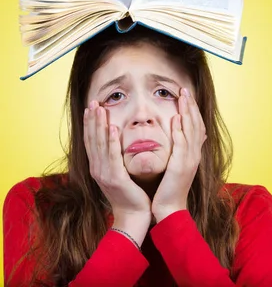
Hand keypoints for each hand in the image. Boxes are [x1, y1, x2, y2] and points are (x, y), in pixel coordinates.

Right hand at [84, 101, 151, 233]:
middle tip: (92, 103)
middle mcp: (98, 169)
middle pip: (92, 140)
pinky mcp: (115, 178)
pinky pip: (112, 156)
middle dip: (92, 120)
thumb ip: (117, 160)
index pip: (92, 142)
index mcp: (99, 168)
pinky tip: (112, 128)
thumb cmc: (132, 195)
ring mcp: (105, 174)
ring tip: (99, 109)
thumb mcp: (121, 175)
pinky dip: (111, 141)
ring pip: (100, 144)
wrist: (134, 216)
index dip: (90, 124)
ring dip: (99, 125)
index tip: (91, 109)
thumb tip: (119, 144)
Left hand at [152, 88, 206, 221]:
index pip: (196, 126)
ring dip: (187, 112)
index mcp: (193, 153)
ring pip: (191, 130)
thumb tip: (179, 131)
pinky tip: (177, 119)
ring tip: (183, 97)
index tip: (186, 95)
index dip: (192, 110)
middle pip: (196, 124)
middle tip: (185, 89)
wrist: (169, 209)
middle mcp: (194, 154)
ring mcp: (189, 160)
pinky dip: (181, 130)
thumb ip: (179, 149)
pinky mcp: (181, 166)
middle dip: (191, 106)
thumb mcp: (176, 166)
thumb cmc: (169, 189)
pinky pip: (182, 145)